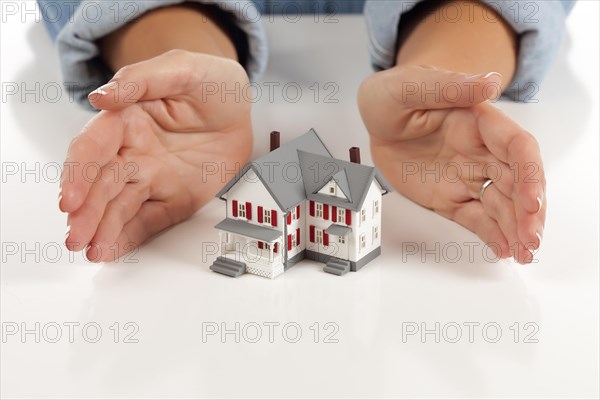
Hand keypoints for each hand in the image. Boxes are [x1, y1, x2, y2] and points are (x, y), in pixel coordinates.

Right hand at [60, 50, 252, 261]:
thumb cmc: (211, 84)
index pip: (93, 147)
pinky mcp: (172, 198)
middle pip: (101, 184)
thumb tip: (101, 97)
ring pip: (119, 206)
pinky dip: (129, 237)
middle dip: (86, 211)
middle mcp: (132, 152)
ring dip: (102, 229)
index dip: (79, 173)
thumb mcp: (183, 69)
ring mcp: (151, 178)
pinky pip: (149, 220)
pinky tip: (112, 250)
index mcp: (126, 120)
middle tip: (76, 235)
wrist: (240, 109)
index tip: (71, 197)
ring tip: (91, 250)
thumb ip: (143, 79)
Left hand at [358, 66, 545, 263]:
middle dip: (529, 212)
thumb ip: (449, 87)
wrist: (376, 120)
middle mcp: (481, 151)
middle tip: (531, 239)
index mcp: (479, 121)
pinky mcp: (451, 197)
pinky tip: (504, 250)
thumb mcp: (409, 86)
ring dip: (516, 228)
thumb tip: (489, 81)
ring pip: (502, 204)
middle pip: (517, 182)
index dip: (530, 174)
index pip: (517, 147)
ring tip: (524, 253)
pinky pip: (475, 218)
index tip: (531, 200)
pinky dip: (491, 234)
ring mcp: (468, 176)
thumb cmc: (394, 96)